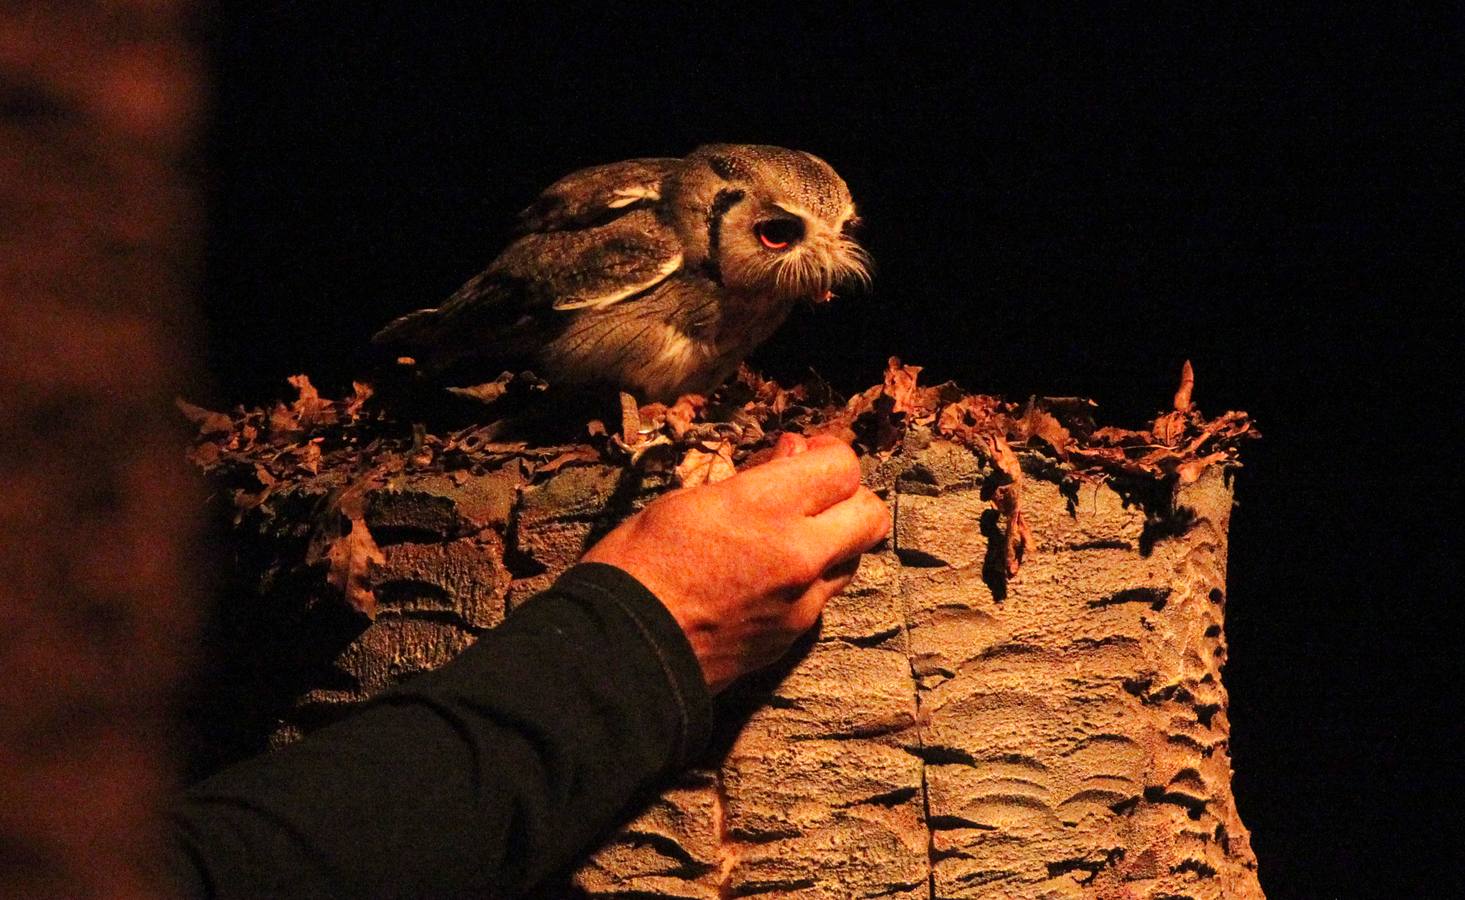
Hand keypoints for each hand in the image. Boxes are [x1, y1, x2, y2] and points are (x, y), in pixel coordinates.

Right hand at [582, 434, 889, 692]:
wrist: (622, 655)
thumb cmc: (637, 565)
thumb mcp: (684, 500)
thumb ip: (751, 478)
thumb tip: (791, 454)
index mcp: (766, 508)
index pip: (843, 467)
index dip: (827, 453)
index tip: (803, 454)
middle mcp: (799, 554)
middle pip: (870, 514)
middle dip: (848, 498)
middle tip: (811, 496)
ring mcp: (801, 602)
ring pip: (852, 559)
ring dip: (833, 541)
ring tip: (788, 537)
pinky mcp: (792, 638)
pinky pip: (822, 598)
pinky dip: (808, 581)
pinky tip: (767, 579)